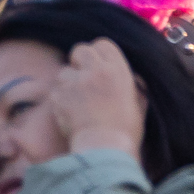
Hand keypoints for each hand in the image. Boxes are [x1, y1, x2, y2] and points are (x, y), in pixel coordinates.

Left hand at [46, 39, 148, 161]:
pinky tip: (69, 113)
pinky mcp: (59, 96)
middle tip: (82, 77)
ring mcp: (76, 83)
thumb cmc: (125, 131)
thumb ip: (133, 85)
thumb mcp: (138, 103)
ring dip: (68, 82)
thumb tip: (132, 77)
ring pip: (64, 71)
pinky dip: (60, 100)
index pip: (102, 44)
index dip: (98, 53)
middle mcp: (95, 71)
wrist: (104, 150)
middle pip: (80, 50)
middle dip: (79, 61)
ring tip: (76, 101)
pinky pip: (55, 90)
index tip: (97, 65)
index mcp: (117, 70)